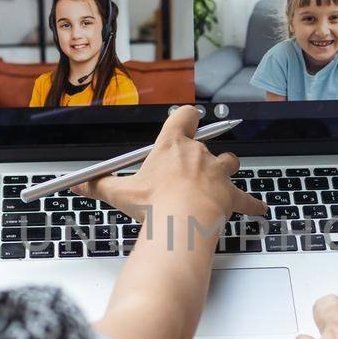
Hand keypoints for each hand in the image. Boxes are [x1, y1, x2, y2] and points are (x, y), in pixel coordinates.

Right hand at [75, 106, 266, 229]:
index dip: (187, 117)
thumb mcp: (120, 193)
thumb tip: (78, 184)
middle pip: (207, 144)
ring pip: (229, 162)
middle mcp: (198, 154)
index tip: (186, 122)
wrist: (182, 222)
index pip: (185, 116)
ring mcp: (217, 173)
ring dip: (225, 171)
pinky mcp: (231, 195)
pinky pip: (246, 198)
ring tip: (218, 183)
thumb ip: (99, 186)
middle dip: (201, 156)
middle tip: (190, 171)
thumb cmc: (153, 204)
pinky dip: (251, 204)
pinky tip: (258, 209)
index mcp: (172, 146)